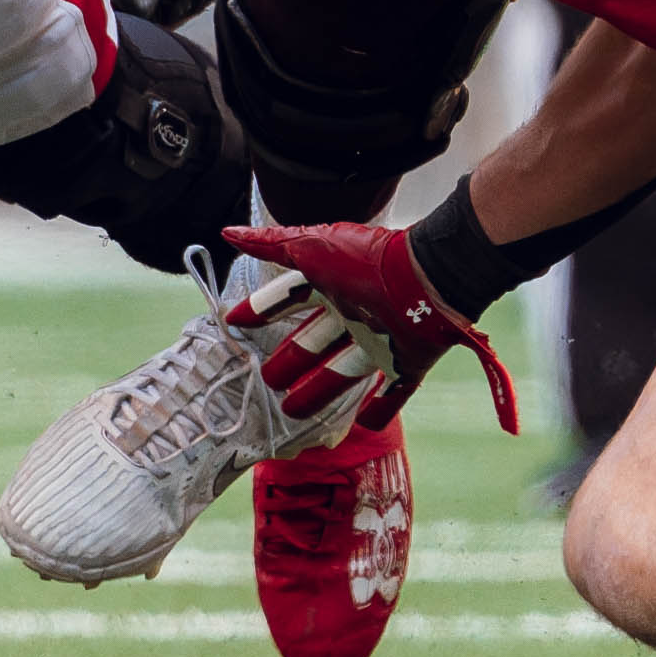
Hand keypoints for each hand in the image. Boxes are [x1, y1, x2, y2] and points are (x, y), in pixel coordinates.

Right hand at [223, 219, 519, 433]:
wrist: (429, 279)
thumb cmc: (365, 261)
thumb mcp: (310, 249)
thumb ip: (270, 245)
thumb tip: (226, 233)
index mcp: (332, 284)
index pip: (289, 299)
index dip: (263, 310)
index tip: (235, 324)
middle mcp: (354, 312)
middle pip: (314, 342)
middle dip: (290, 360)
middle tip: (266, 381)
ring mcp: (382, 340)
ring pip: (343, 372)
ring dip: (319, 391)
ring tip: (292, 412)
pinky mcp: (408, 363)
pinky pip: (394, 393)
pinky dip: (379, 409)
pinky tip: (361, 423)